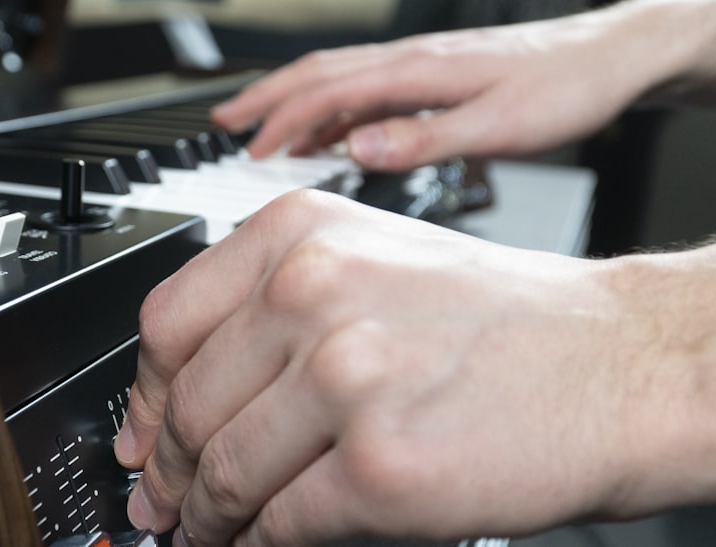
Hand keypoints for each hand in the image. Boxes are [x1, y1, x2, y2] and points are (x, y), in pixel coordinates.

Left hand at [114, 190, 682, 545]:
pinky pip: (276, 522)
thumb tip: (183, 394)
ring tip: (200, 528)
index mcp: (301, 237)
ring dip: (202, 514)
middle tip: (159, 494)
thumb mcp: (370, 266)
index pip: (167, 321)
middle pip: (186, 403)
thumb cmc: (499, 319)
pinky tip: (253, 544)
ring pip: (221, 470)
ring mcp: (345, 379)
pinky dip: (252, 543)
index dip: (144, 391)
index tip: (138, 429)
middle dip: (166, 465)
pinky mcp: (379, 468)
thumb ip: (270, 317)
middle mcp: (314, 294)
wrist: (616, 365)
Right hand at [211, 11, 669, 171]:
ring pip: (338, 77)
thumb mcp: (497, 126)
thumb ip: (423, 139)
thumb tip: (357, 150)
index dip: (283, 121)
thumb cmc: (565, 89)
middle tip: (225, 123)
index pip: (329, 91)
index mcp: (419, 71)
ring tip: (261, 133)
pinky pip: (367, 90)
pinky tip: (329, 137)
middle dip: (266, 98)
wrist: (611, 57)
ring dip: (294, 102)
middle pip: (318, 71)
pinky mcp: (433, 77)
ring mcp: (420, 66)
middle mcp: (411, 60)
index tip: (249, 150)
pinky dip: (334, 112)